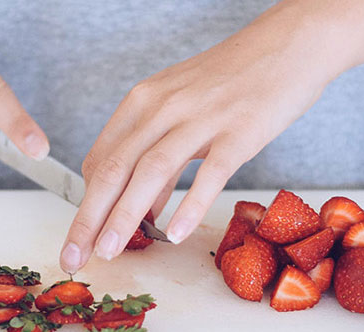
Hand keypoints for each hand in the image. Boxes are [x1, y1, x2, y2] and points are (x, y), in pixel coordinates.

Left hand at [59, 1, 346, 272]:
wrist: (289, 44)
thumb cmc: (235, 81)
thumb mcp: (183, 110)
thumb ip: (160, 156)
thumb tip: (141, 209)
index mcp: (144, 101)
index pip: (100, 160)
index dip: (85, 205)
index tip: (79, 239)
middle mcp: (164, 107)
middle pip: (114, 168)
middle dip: (89, 218)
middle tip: (74, 256)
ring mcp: (202, 118)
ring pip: (152, 171)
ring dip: (125, 216)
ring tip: (110, 251)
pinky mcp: (240, 131)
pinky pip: (210, 172)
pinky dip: (190, 206)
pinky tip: (177, 234)